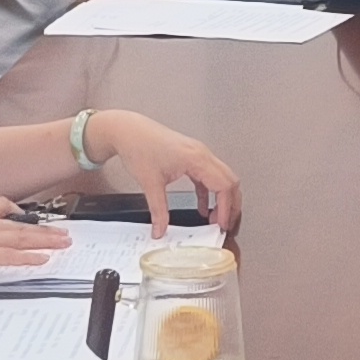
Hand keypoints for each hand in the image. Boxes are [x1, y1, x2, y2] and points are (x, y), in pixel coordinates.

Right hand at [0, 200, 70, 285]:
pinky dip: (29, 258)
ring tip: (63, 243)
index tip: (28, 215)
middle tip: (62, 232)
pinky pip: (11, 256)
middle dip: (42, 228)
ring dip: (45, 241)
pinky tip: (43, 261)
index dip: (16, 211)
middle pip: (18, 223)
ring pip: (21, 237)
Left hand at [94, 112, 241, 239]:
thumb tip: (161, 229)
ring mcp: (199, 154)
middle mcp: (202, 154)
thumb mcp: (149, 183)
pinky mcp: (192, 157)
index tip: (222, 225)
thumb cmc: (139, 146)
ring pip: (223, 178)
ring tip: (216, 219)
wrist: (128, 130)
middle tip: (225, 225)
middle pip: (230, 181)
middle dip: (231, 205)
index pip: (224, 186)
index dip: (226, 208)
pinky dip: (210, 193)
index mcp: (196, 159)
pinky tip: (203, 207)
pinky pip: (209, 176)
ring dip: (223, 199)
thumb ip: (158, 210)